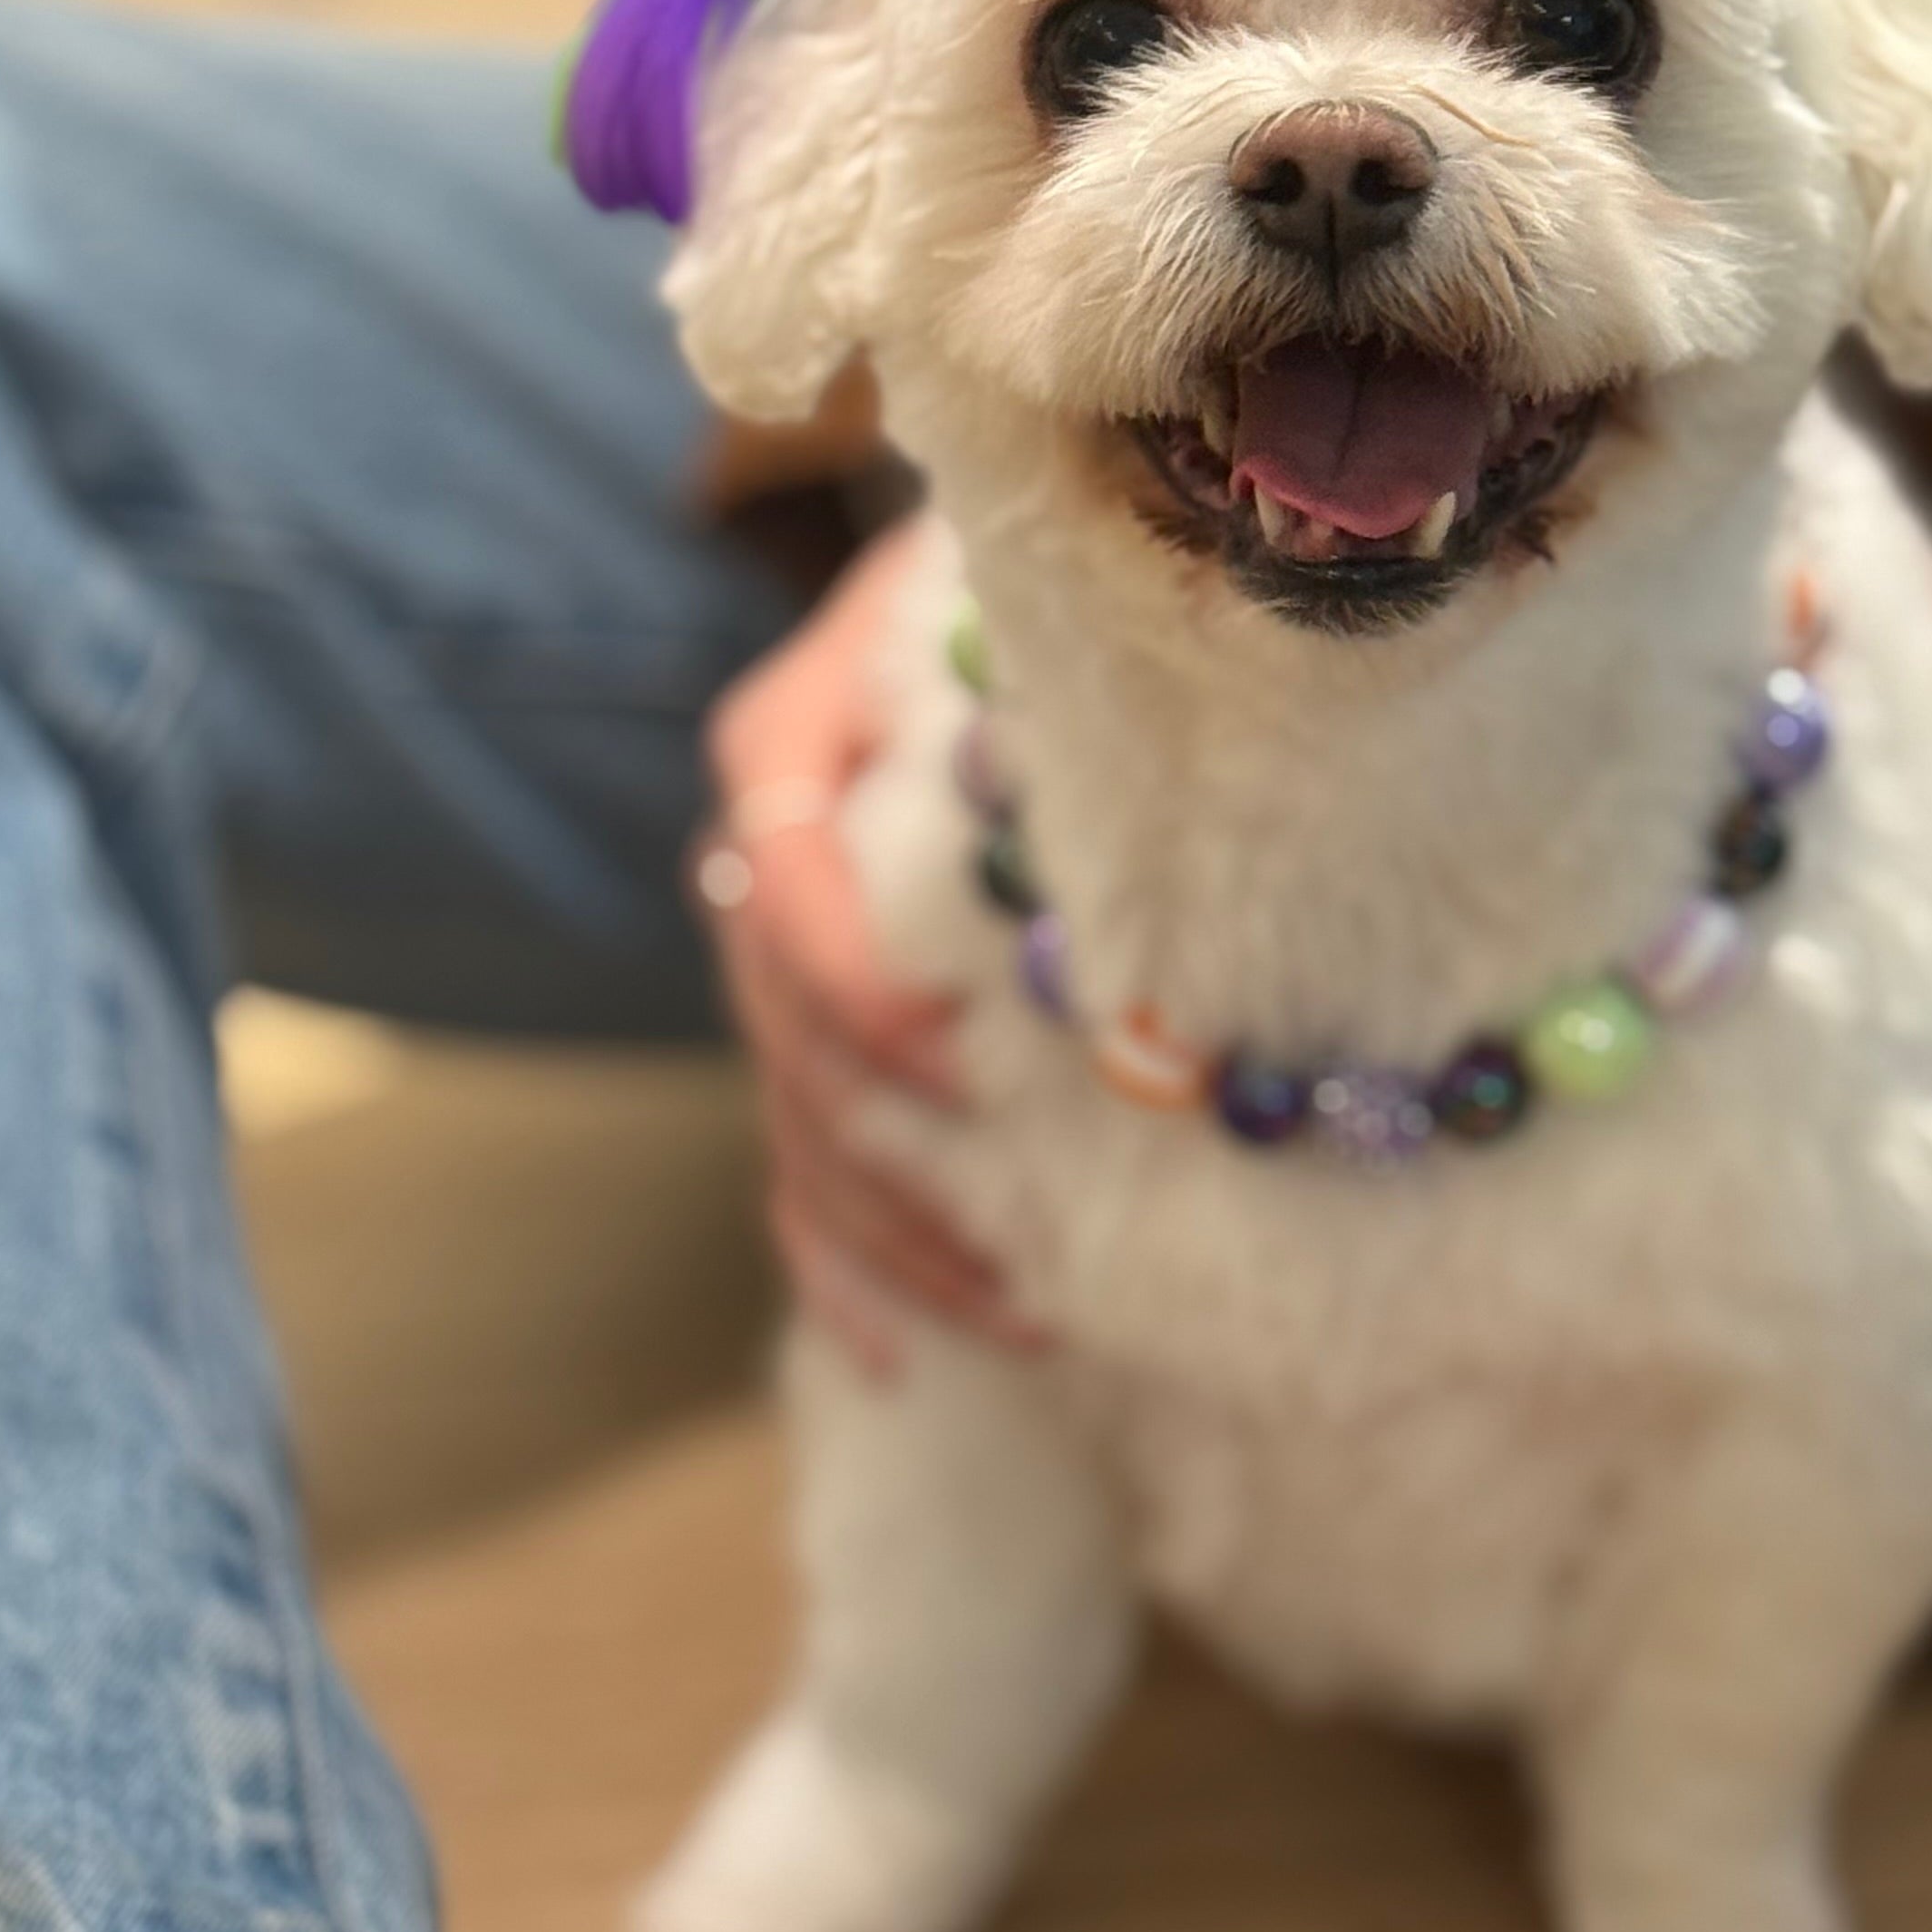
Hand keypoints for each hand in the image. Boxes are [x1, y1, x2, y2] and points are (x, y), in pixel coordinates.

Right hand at [699, 517, 1039, 1370]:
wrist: (1001, 583)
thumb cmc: (1049, 579)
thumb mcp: (1027, 599)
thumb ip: (1041, 673)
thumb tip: (1165, 775)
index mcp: (792, 735)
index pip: (782, 867)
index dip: (855, 979)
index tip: (955, 1060)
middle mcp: (766, 852)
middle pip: (785, 1029)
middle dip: (900, 1150)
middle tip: (1024, 1235)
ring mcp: (781, 958)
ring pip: (801, 1124)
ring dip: (902, 1234)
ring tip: (1027, 1314)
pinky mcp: (820, 1037)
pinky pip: (803, 1170)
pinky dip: (850, 1265)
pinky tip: (905, 1351)